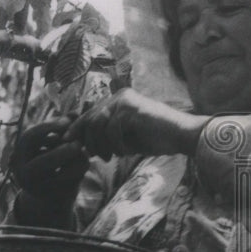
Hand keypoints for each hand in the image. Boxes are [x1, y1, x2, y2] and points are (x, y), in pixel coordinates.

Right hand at [13, 118, 88, 199]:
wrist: (50, 194)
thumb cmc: (51, 159)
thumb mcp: (53, 143)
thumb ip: (62, 127)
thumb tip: (75, 112)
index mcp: (19, 154)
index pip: (30, 137)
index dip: (49, 127)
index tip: (67, 122)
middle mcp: (22, 172)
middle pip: (41, 162)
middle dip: (62, 151)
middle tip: (78, 143)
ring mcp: (36, 188)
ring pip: (58, 177)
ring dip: (73, 161)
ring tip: (82, 150)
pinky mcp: (52, 197)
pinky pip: (69, 183)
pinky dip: (79, 170)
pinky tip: (84, 161)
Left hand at [64, 88, 208, 159]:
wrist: (181, 135)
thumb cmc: (156, 138)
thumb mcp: (126, 138)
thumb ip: (107, 137)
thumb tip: (84, 146)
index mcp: (118, 100)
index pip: (90, 113)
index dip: (77, 129)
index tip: (68, 144)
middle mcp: (119, 95)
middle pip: (90, 118)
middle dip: (88, 140)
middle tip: (94, 156)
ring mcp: (125, 100)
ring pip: (98, 124)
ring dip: (103, 145)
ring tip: (114, 155)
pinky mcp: (131, 109)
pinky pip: (112, 130)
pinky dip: (117, 145)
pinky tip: (127, 151)